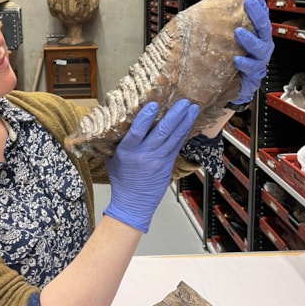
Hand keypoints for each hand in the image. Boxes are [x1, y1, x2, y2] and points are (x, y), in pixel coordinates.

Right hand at [104, 99, 199, 231]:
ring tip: (192, 108)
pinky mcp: (168, 165)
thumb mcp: (112, 158)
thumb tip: (120, 120)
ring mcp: (158, 160)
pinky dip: (184, 132)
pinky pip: (177, 145)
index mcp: (126, 151)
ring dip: (185, 121)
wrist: (132, 203)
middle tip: (184, 101)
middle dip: (175, 115)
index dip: (145, 117)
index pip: (136, 131)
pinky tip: (189, 122)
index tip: (153, 104)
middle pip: (162, 132)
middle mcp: (144, 154)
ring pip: (174, 137)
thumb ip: (117, 141)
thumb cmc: (121, 180)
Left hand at [232, 0, 273, 104]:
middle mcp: (261, 46)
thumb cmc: (229, 59)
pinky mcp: (254, 77)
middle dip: (257, 13)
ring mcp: (259, 61)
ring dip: (250, 39)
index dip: (260, 1)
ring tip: (239, 32)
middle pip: (264, 27)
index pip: (261, 14)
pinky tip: (237, 59)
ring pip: (261, 48)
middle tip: (248, 2)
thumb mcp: (227, 38)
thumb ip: (227, 22)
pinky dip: (246, 64)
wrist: (232, 87)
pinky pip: (254, 70)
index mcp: (256, 34)